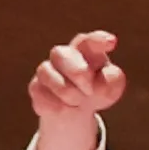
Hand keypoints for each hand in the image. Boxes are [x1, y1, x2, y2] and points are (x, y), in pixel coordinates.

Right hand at [27, 30, 126, 149]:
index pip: (89, 41)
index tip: (112, 42)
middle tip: (89, 90)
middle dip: (76, 72)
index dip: (99, 40)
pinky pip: (40, 94)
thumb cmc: (98, 89)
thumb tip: (97, 85)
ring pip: (46, 73)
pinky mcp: (36, 87)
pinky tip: (66, 109)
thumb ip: (112, 80)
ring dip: (67, 92)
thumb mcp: (112, 86)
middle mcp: (64, 55)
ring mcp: (47, 70)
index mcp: (87, 50)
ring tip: (79, 102)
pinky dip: (56, 105)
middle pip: (61, 53)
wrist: (77, 108)